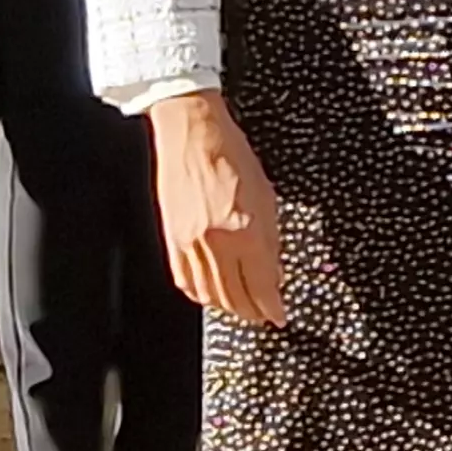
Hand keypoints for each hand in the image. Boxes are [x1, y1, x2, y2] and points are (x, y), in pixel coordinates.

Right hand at [149, 93, 285, 325]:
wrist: (191, 133)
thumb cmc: (231, 154)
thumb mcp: (267, 196)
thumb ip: (270, 240)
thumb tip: (272, 273)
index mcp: (245, 231)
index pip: (261, 285)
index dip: (271, 307)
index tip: (279, 315)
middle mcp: (216, 242)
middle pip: (234, 297)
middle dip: (252, 312)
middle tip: (263, 317)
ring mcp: (190, 244)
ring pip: (209, 294)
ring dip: (228, 308)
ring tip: (242, 311)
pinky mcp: (171, 240)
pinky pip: (185, 281)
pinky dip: (201, 295)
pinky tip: (211, 296)